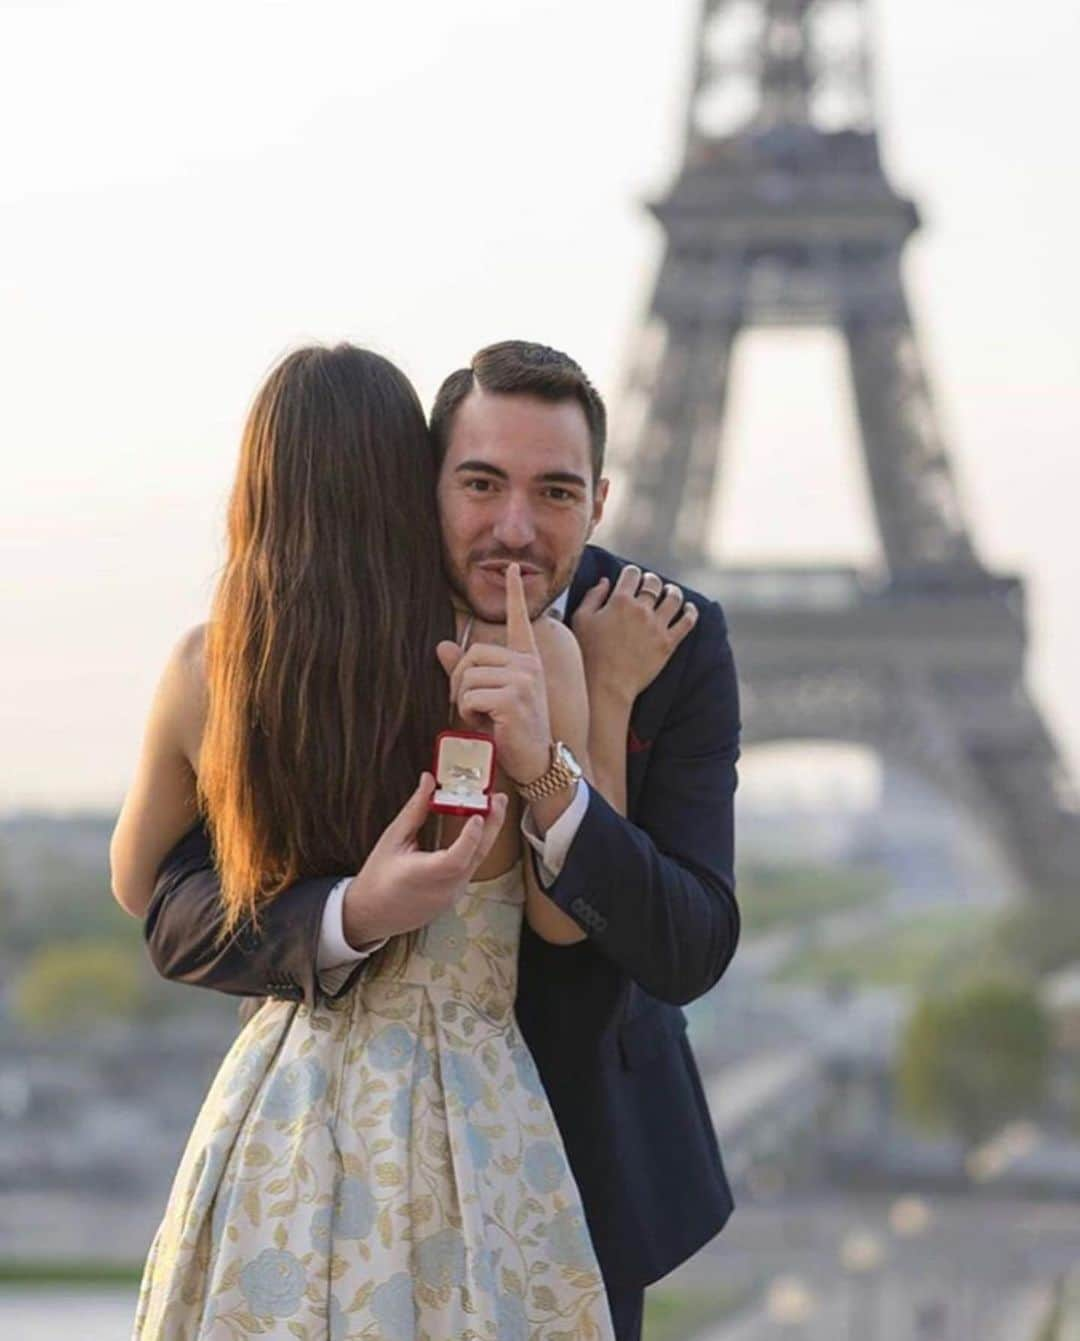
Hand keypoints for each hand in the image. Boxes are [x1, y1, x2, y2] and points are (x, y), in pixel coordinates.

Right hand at [342, 773, 508, 946]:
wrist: (371, 913)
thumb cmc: (377, 876)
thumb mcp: (392, 839)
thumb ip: (414, 810)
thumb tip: (428, 781)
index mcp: (423, 875)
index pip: (456, 859)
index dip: (470, 838)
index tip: (478, 815)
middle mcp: (443, 889)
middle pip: (477, 857)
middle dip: (493, 825)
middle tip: (499, 799)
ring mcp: (452, 895)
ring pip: (477, 862)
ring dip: (486, 835)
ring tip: (492, 809)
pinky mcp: (454, 897)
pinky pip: (471, 869)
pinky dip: (476, 848)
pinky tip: (477, 831)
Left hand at [436, 563, 551, 785]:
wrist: (536, 762)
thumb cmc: (511, 731)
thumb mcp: (487, 698)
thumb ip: (466, 672)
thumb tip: (442, 646)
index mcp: (526, 661)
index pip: (519, 621)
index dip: (515, 593)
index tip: (513, 567)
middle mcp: (528, 665)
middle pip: (473, 654)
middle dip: (459, 681)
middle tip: (468, 705)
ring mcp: (523, 679)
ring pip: (468, 676)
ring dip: (463, 701)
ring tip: (481, 717)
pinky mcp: (514, 697)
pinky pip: (470, 695)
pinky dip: (468, 713)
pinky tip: (486, 724)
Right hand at [571, 565, 697, 701]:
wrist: (606, 685)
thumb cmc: (588, 654)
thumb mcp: (580, 620)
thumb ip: (592, 596)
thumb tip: (605, 581)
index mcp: (619, 601)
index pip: (632, 574)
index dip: (631, 573)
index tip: (631, 577)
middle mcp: (641, 609)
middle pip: (653, 583)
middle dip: (651, 580)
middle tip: (649, 584)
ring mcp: (657, 626)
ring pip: (673, 598)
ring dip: (672, 591)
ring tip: (671, 592)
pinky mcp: (668, 643)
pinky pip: (687, 622)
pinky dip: (691, 612)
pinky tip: (689, 609)